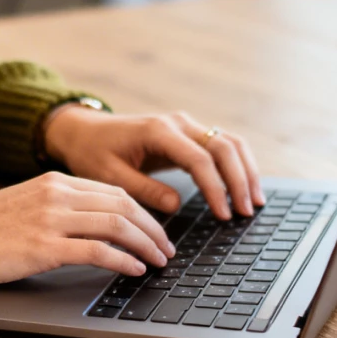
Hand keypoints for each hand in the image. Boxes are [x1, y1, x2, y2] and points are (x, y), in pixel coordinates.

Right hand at [0, 172, 175, 287]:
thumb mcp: (23, 206)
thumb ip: (56, 209)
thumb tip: (92, 226)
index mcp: (52, 181)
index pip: (112, 190)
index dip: (142, 211)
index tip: (155, 229)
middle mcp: (56, 194)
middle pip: (123, 204)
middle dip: (152, 228)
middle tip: (167, 248)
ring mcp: (51, 219)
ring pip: (117, 225)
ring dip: (145, 245)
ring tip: (159, 261)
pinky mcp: (44, 246)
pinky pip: (98, 251)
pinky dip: (123, 260)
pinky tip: (134, 270)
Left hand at [43, 107, 264, 219]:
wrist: (84, 131)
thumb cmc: (93, 153)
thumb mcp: (109, 176)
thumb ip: (143, 190)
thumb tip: (176, 205)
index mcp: (158, 132)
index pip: (199, 159)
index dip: (215, 188)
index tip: (224, 214)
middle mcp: (177, 123)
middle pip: (223, 146)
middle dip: (239, 179)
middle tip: (245, 211)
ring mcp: (185, 126)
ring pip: (228, 142)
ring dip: (245, 170)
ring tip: (253, 202)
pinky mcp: (187, 134)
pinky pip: (221, 146)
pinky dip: (236, 165)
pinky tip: (242, 188)